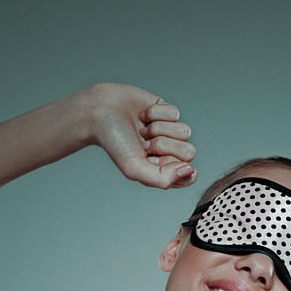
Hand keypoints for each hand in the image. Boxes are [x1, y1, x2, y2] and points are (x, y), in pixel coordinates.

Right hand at [82, 82, 196, 189]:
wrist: (99, 111)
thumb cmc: (114, 143)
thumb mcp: (134, 168)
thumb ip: (163, 178)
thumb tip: (190, 171)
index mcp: (163, 171)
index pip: (188, 175)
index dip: (174, 166)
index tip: (154, 160)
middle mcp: (168, 153)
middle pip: (188, 152)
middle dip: (164, 146)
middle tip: (144, 144)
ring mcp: (169, 132)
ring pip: (184, 132)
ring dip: (159, 128)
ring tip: (141, 130)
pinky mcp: (166, 112)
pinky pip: (175, 113)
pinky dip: (156, 113)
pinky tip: (142, 116)